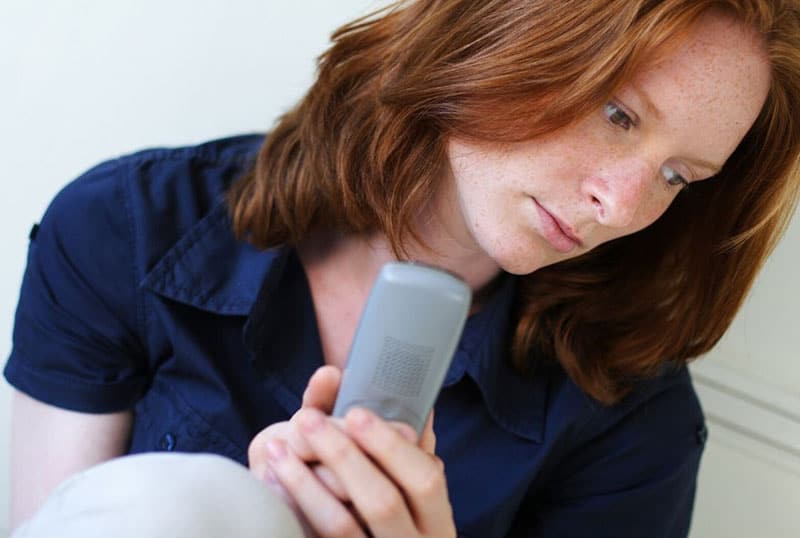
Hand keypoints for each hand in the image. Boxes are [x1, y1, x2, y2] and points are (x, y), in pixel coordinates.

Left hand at [268, 406, 455, 537]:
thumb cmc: (397, 526)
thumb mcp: (414, 497)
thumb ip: (413, 455)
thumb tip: (419, 408)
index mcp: (436, 524)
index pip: (426, 479)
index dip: (391, 446)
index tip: (356, 413)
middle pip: (382, 502)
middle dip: (343, 455)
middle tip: (307, 419)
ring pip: (341, 525)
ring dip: (304, 480)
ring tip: (276, 446)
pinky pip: (313, 537)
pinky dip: (290, 507)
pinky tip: (271, 480)